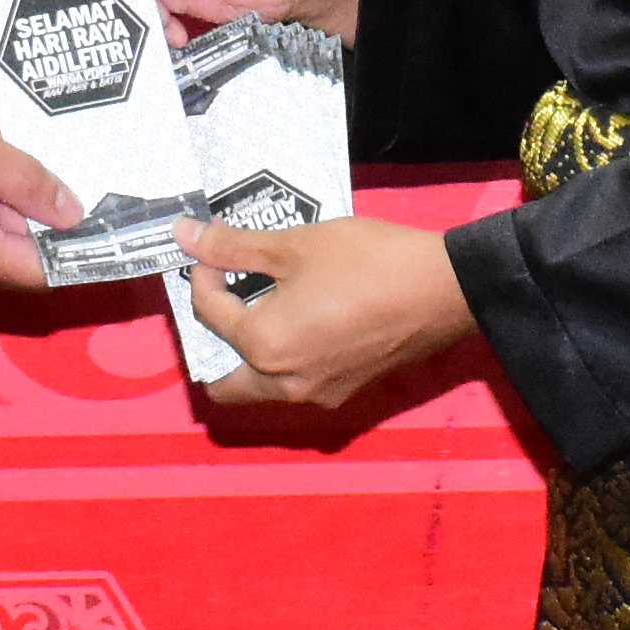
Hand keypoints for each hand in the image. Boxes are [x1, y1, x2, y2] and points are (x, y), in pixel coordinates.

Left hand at [182, 215, 473, 410]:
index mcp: (264, 346)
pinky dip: (284, 360)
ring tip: (262, 304)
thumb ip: (234, 246)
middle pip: (224, 382)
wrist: (444, 289)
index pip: (209, 314)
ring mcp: (317, 393)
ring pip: (260, 387)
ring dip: (248, 354)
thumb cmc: (368, 262)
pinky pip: (295, 384)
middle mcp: (283, 383)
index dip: (205, 273)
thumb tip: (185, 236)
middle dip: (213, 342)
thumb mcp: (296, 244)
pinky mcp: (345, 391)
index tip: (216, 248)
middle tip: (225, 296)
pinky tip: (302, 318)